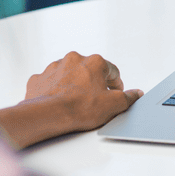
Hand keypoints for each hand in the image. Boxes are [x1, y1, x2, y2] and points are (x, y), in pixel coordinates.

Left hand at [25, 51, 142, 131]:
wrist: (48, 116)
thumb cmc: (79, 109)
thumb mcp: (114, 105)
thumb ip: (129, 97)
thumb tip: (136, 94)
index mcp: (94, 62)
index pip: (112, 71)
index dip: (116, 85)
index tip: (114, 94)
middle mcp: (74, 59)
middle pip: (90, 71)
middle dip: (94, 83)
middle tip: (95, 100)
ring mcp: (54, 67)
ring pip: (69, 74)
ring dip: (74, 85)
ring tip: (75, 102)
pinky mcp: (39, 78)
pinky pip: (50, 82)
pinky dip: (55, 90)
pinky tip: (58, 102)